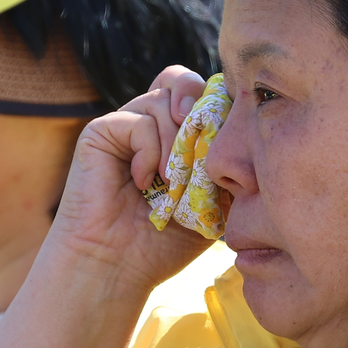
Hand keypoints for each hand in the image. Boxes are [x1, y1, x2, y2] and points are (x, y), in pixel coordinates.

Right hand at [48, 65, 214, 296]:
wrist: (118, 266)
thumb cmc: (164, 241)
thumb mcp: (211, 202)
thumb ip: (227, 166)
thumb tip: (248, 135)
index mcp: (175, 134)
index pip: (202, 93)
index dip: (218, 103)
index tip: (229, 132)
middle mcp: (149, 123)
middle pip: (181, 80)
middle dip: (199, 106)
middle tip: (203, 140)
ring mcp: (124, 125)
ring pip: (162, 100)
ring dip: (176, 141)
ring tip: (173, 180)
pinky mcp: (99, 132)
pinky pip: (138, 121)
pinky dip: (149, 151)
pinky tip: (145, 182)